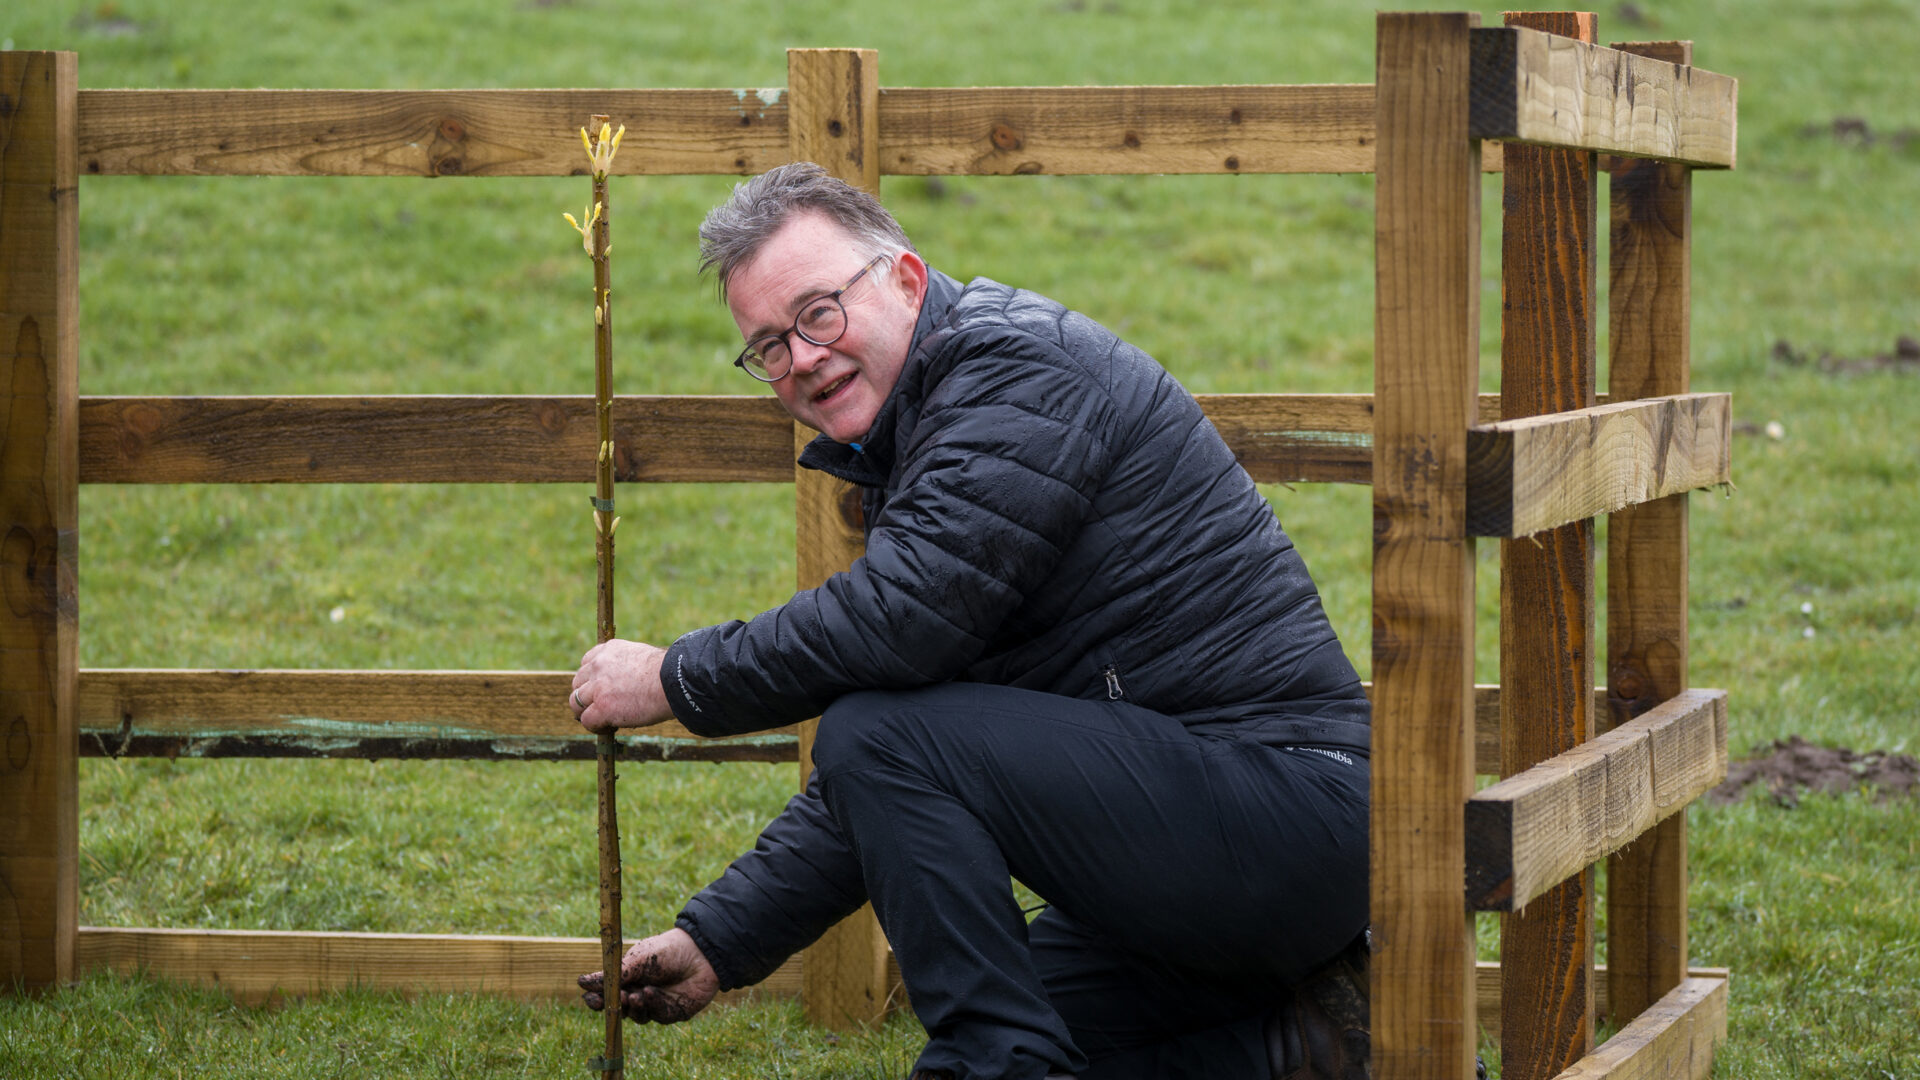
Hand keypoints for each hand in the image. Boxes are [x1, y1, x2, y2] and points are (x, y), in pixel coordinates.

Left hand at [570, 639, 673, 731]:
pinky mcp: (602, 707)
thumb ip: (627, 666)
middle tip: (601, 707)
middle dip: (587, 696)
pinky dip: (595, 727)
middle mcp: (599, 665)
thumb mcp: (643, 658)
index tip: (601, 689)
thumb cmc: (669, 673)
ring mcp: (598, 686)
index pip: (586, 663)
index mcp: (609, 650)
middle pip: (577, 683)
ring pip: (576, 702)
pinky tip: (609, 728)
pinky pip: (587, 720)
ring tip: (603, 720)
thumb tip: (627, 683)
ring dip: (587, 712)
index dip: (591, 679)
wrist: (675, 682)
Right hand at [578, 928, 718, 1024]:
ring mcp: (656, 1005)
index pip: (607, 995)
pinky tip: (650, 992)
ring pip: (637, 1016)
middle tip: (615, 998)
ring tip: (635, 994)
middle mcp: (639, 993)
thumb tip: (581, 982)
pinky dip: (651, 1004)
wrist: (701, 952)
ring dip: (633, 1007)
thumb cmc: (668, 950)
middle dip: (615, 1006)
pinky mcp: (672, 1013)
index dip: (597, 1000)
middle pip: (620, 1010)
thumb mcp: (638, 959)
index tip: (590, 999)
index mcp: (629, 979)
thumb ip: (613, 974)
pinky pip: (657, 1016)